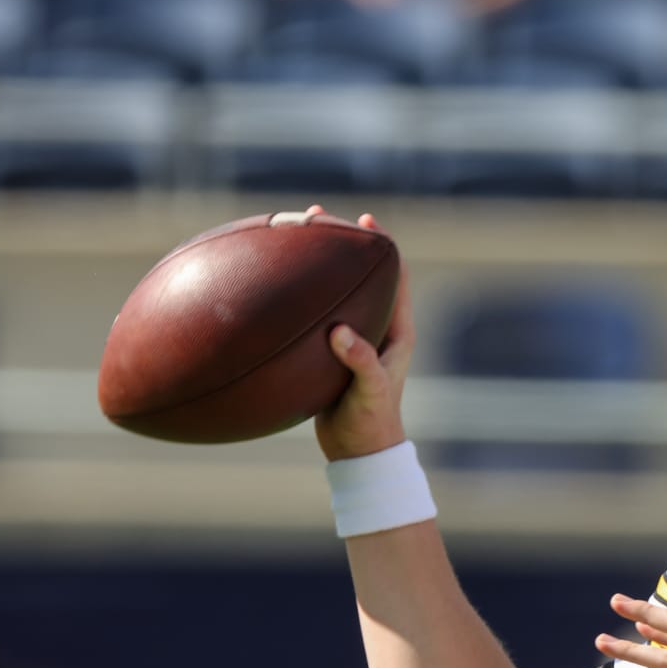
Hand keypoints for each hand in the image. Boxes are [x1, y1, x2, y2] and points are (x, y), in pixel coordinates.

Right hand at [312, 205, 414, 461]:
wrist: (359, 451)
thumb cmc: (372, 422)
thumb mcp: (369, 391)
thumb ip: (361, 361)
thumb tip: (340, 332)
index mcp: (397, 330)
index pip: (396, 276)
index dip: (383, 246)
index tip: (366, 220)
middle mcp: (377, 328)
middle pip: (363, 275)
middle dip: (343, 245)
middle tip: (318, 216)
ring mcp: (353, 338)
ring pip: (336, 292)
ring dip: (317, 267)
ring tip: (293, 238)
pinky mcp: (330, 352)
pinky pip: (314, 315)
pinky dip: (297, 298)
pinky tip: (269, 289)